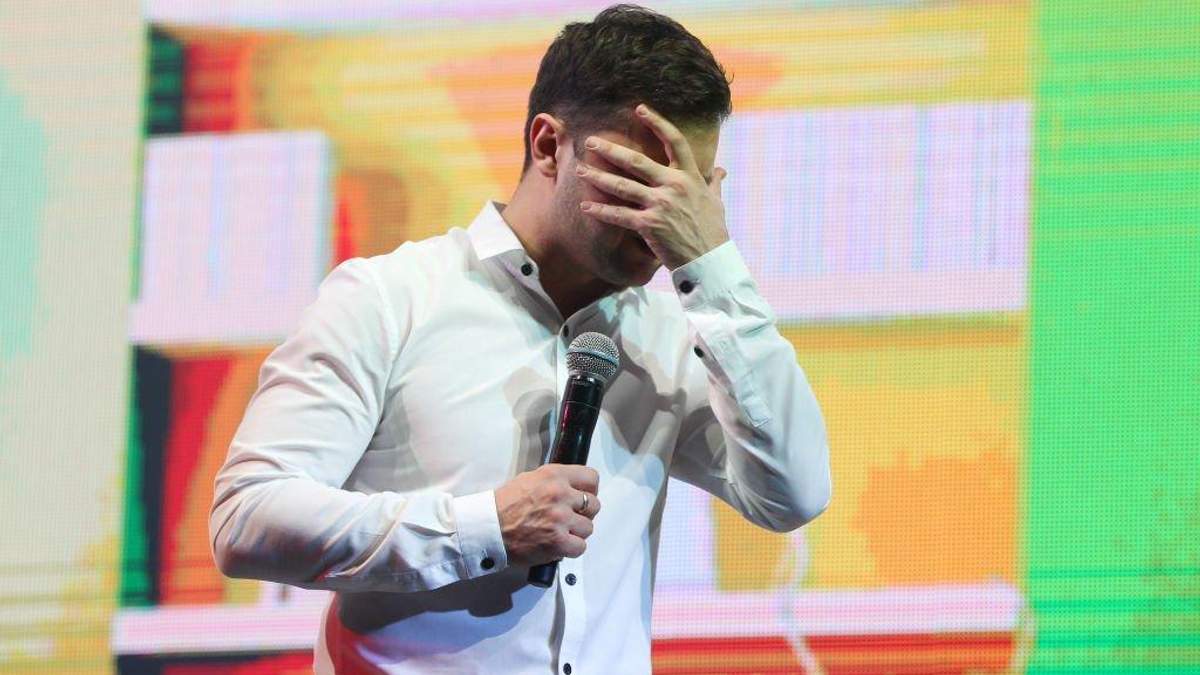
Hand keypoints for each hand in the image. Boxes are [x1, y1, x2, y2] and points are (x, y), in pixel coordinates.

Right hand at [494, 464, 600, 565]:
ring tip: (561, 533)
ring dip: (577, 532)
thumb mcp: (530, 479)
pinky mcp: (558, 542)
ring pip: (588, 528)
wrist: (488, 528)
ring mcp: (561, 519)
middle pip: (594, 504)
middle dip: (584, 513)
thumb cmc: (505, 504)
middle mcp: (560, 494)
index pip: (591, 478)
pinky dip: (571, 549)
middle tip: (570, 518)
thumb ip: (555, 481)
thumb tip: (574, 488)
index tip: (583, 497)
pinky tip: (559, 545)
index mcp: (554, 475)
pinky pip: (581, 547)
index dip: (590, 490)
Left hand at [575, 103, 728, 269]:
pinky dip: (601, 211)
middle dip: (611, 150)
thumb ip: (714, 183)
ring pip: (623, 186)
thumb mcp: (716, 202)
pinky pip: (620, 215)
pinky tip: (586, 206)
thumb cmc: (713, 232)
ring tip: (581, 170)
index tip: (640, 109)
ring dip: (598, 177)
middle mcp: (674, 186)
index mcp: (690, 177)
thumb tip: (720, 170)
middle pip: (637, 161)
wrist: (710, 260)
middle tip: (591, 141)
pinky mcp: (650, 225)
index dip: (657, 122)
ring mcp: (661, 204)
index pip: (675, 141)